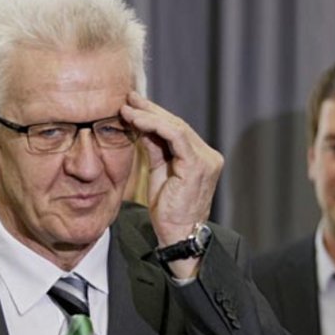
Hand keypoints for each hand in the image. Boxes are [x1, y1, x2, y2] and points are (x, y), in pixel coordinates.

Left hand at [121, 91, 223, 271]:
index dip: (154, 116)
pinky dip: (154, 126)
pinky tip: (137, 120)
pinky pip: (176, 137)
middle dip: (150, 110)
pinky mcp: (198, 165)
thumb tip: (142, 125)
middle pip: (176, 125)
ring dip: (149, 115)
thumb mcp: (159, 173)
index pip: (176, 130)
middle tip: (128, 98)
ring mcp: (206, 159)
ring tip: (127, 107)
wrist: (177, 235)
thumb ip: (155, 149)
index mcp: (199, 157)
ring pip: (176, 127)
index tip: (132, 106)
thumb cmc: (168, 210)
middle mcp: (207, 156)